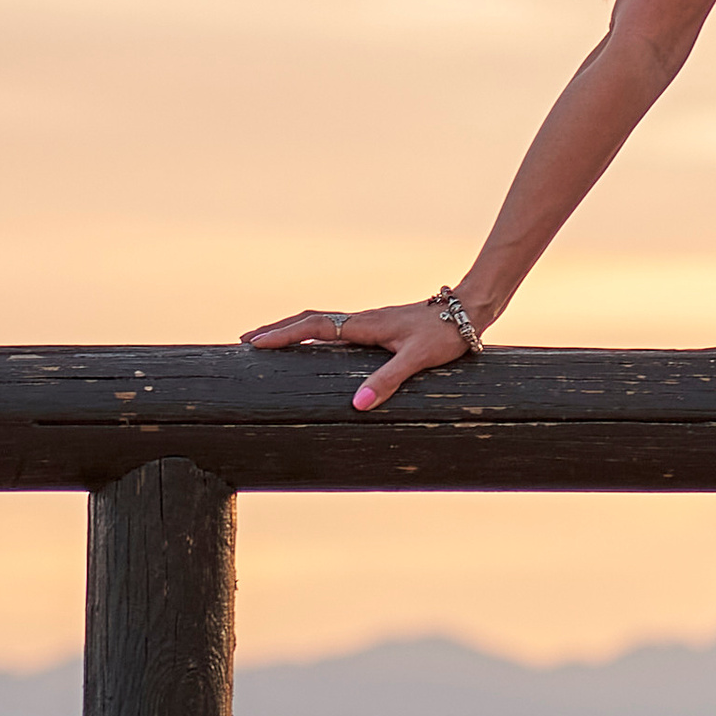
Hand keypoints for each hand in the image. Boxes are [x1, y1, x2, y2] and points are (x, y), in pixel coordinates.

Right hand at [240, 298, 481, 412]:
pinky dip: (314, 334)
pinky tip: (312, 346)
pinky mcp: (378, 328)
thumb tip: (357, 405)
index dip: (284, 336)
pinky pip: (336, 329)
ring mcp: (369, 323)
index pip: (314, 327)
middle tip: (246, 341)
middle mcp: (362, 321)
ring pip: (322, 323)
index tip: (255, 344)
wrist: (469, 310)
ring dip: (293, 330)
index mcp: (365, 325)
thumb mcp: (417, 359)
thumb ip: (389, 379)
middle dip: (278, 330)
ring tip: (268, 342)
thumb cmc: (445, 333)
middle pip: (310, 321)